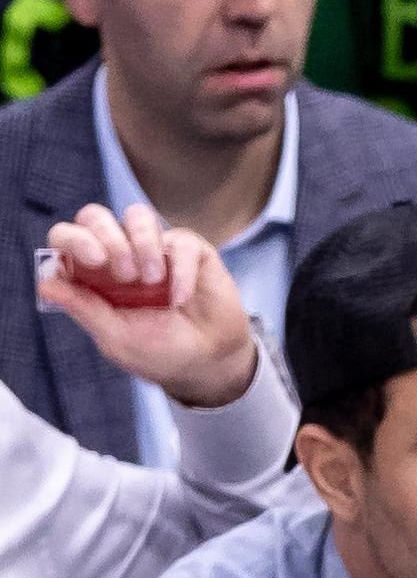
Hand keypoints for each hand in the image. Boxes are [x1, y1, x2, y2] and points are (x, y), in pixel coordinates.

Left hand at [39, 204, 256, 407]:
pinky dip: (180, 271)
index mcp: (91, 277)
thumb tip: (44, 283)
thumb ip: (84, 308)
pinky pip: (180, 241)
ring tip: (153, 280)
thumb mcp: (115, 337)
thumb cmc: (159, 352)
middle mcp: (119, 256)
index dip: (74, 239)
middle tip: (125, 274)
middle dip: (108, 237)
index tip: (95, 260)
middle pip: (95, 217)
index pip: (67, 239)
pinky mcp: (190, 251)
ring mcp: (154, 250)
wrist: (211, 361)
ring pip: (137, 216)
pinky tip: (181, 298)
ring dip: (143, 244)